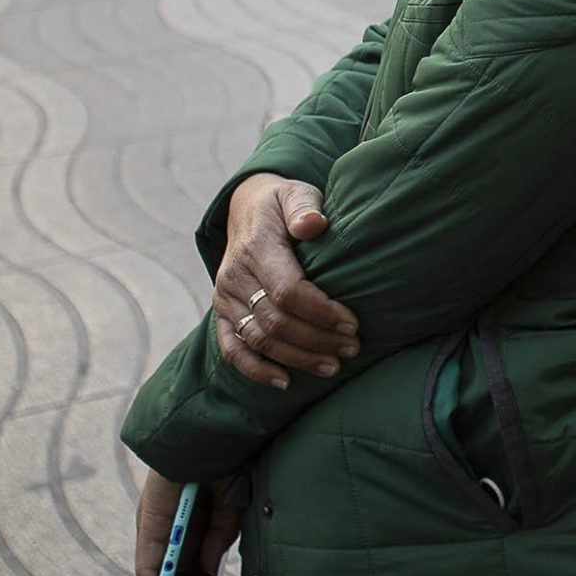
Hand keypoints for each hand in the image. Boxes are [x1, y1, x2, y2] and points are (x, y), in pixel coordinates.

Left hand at [133, 469, 244, 575]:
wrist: (214, 434)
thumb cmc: (226, 464)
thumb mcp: (229, 509)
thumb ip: (218, 540)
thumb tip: (207, 570)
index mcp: (188, 521)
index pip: (182, 564)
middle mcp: (166, 527)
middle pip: (164, 575)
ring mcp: (154, 527)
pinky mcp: (148, 526)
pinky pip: (147, 567)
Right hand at [212, 174, 356, 388]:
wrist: (246, 209)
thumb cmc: (282, 204)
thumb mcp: (295, 193)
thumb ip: (303, 206)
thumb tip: (313, 223)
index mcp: (256, 248)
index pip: (287, 291)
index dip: (321, 312)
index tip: (353, 322)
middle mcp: (235, 276)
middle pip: (276, 322)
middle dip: (317, 339)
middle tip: (353, 347)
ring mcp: (225, 298)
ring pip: (259, 340)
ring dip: (297, 358)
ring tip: (333, 366)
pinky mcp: (222, 314)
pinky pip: (231, 349)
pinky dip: (255, 370)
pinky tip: (284, 382)